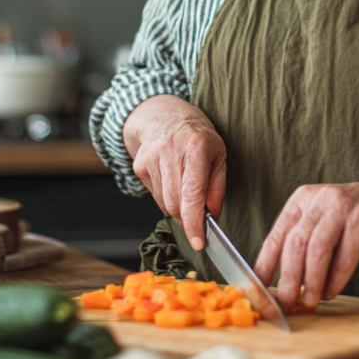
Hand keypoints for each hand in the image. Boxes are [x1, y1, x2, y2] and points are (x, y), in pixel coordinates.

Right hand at [123, 95, 225, 251]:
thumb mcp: (219, 154)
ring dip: (178, 208)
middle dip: (188, 218)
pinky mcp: (139, 166)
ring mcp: (151, 158)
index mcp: (195, 146)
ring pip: (164, 203)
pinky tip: (173, 182)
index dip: (195, 221)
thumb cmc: (197, 135)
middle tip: (199, 217)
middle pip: (176, 203)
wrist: (164, 115)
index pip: (192, 193)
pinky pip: (155, 196)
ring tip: (187, 192)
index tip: (199, 242)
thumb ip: (217, 186)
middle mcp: (170, 151)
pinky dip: (167, 199)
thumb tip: (213, 216)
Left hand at [253, 180, 358, 311]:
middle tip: (286, 303)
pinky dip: (336, 279)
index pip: (274, 237)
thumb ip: (298, 246)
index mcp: (299, 201)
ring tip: (311, 299)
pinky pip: (346, 255)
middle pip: (295, 244)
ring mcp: (341, 207)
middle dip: (288, 279)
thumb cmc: (348, 219)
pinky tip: (331, 291)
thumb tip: (276, 286)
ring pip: (317, 249)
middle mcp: (317, 200)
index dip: (264, 268)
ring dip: (312, 281)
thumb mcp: (318, 221)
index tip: (258, 293)